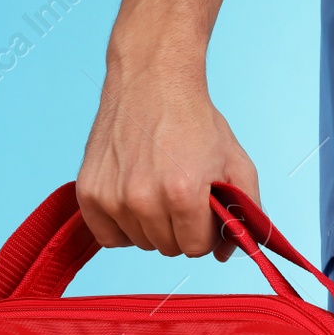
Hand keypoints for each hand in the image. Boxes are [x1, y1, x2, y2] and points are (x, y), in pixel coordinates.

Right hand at [77, 71, 259, 261]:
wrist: (152, 80)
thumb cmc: (194, 121)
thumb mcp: (236, 160)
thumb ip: (245, 210)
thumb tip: (228, 253)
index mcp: (183, 193)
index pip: (195, 249)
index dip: (204, 231)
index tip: (201, 207)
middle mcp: (143, 198)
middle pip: (167, 248)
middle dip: (179, 228)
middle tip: (179, 193)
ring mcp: (112, 196)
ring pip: (139, 243)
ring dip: (151, 225)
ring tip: (155, 187)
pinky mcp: (88, 192)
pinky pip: (107, 237)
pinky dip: (121, 225)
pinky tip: (132, 197)